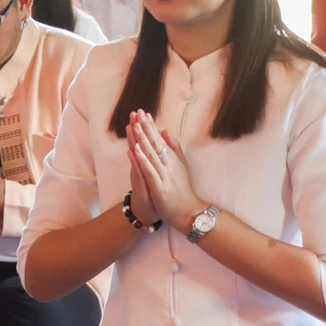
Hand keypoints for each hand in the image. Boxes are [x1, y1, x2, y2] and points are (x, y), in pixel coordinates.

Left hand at [129, 110, 203, 230]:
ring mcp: (164, 176)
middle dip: (146, 128)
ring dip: (143, 140)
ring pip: (151, 155)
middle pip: (155, 144)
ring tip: (135, 126)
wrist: (190, 212)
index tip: (144, 113)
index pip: (160, 140)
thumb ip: (174, 148)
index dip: (151, 127)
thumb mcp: (181, 166)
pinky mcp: (160, 188)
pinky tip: (135, 150)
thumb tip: (165, 132)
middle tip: (138, 113)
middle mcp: (168, 165)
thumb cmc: (183, 190)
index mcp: (172, 160)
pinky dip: (142, 160)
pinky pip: (149, 172)